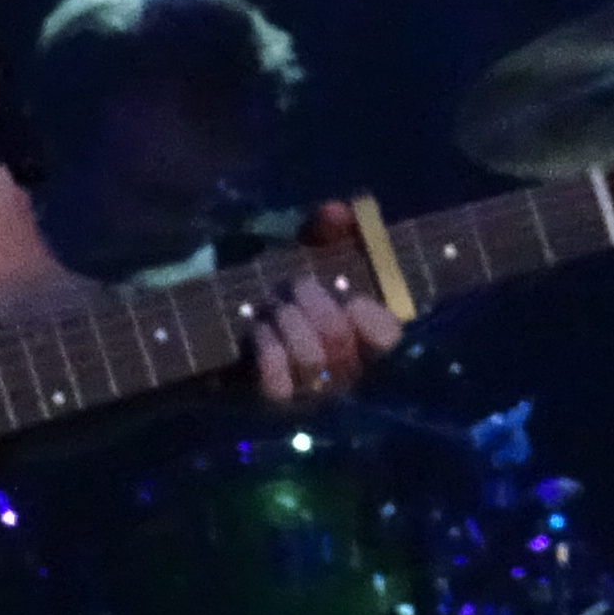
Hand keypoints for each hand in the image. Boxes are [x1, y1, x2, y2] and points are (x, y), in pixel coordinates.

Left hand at [248, 205, 403, 405]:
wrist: (226, 336)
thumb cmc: (281, 296)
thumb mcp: (304, 255)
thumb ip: (325, 230)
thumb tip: (339, 210)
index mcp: (362, 339)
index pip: (387, 337)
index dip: (372, 314)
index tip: (350, 295)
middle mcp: (342, 371)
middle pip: (340, 337)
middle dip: (312, 299)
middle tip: (293, 286)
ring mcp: (310, 392)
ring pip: (311, 357)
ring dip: (287, 320)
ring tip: (272, 307)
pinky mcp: (274, 404)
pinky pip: (278, 382)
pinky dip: (267, 347)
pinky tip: (258, 330)